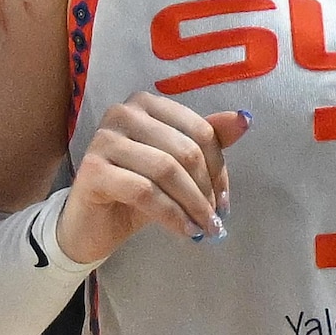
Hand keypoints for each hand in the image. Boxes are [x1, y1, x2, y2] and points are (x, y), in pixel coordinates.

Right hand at [54, 94, 244, 263]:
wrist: (90, 224)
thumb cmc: (134, 192)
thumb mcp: (176, 166)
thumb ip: (207, 142)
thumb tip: (245, 119)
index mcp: (147, 104)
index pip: (199, 131)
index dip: (219, 168)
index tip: (224, 200)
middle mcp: (123, 113)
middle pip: (185, 150)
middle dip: (206, 190)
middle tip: (214, 220)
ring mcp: (104, 139)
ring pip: (166, 170)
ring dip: (192, 205)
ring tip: (202, 228)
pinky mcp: (92, 170)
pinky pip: (144, 191)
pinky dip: (170, 214)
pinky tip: (183, 230)